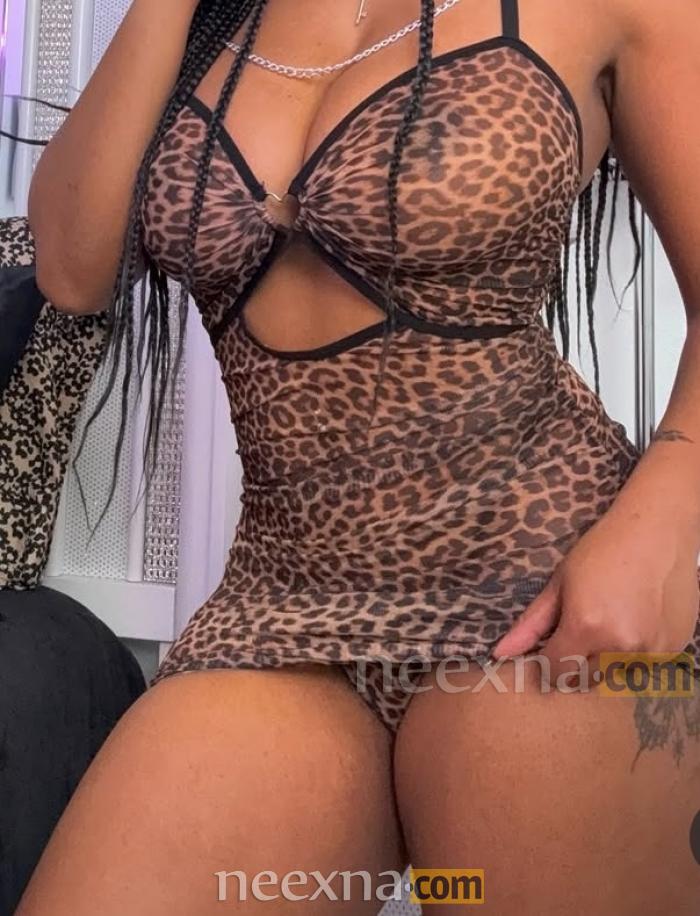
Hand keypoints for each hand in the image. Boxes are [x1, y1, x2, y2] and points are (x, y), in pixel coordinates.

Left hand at [490, 503, 699, 688]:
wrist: (657, 532)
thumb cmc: (602, 551)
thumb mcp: (559, 584)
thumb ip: (531, 624)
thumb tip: (500, 653)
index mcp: (586, 627)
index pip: (558, 672)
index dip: (548, 666)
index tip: (548, 654)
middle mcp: (620, 645)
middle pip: (587, 679)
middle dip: (576, 664)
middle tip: (580, 635)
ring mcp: (651, 650)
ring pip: (616, 673)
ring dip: (607, 660)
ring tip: (610, 622)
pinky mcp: (673, 648)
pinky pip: (644, 665)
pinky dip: (635, 652)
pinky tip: (633, 621)